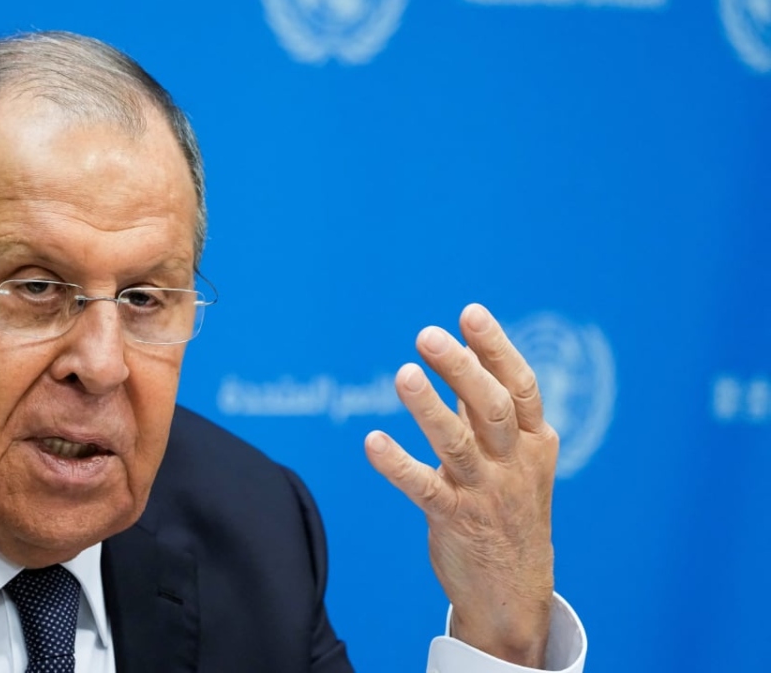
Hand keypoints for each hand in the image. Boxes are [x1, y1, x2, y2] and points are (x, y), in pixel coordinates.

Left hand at [364, 304, 556, 666]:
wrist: (515, 593)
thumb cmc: (508, 510)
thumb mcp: (512, 457)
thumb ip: (486, 410)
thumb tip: (462, 353)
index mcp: (534, 442)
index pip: (519, 386)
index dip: (496, 348)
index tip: (469, 312)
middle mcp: (514, 464)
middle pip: (491, 407)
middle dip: (461, 368)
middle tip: (427, 335)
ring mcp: (486, 494)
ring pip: (457, 444)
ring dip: (429, 408)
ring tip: (404, 374)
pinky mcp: (455, 521)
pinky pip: (424, 489)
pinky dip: (397, 465)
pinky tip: (372, 441)